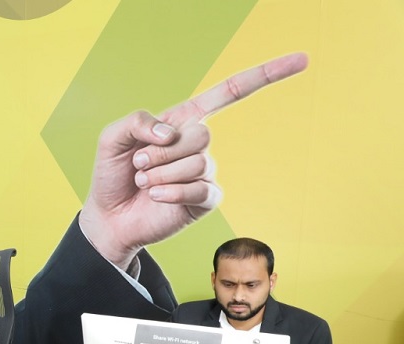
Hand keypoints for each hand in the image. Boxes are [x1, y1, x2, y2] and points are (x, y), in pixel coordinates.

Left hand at [79, 53, 308, 269]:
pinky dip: (172, 193)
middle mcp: (198, 145)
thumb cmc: (113, 175)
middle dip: (162, 151)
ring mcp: (204, 173)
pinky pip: (201, 190)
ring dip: (161, 173)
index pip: (229, 93)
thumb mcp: (113, 138)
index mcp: (183, 121)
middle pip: (201, 135)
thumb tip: (170, 132)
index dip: (265, 76)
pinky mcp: (205, 200)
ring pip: (198, 164)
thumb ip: (136, 121)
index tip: (302, 60)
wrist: (109, 216)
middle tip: (140, 164)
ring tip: (145, 182)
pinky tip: (156, 196)